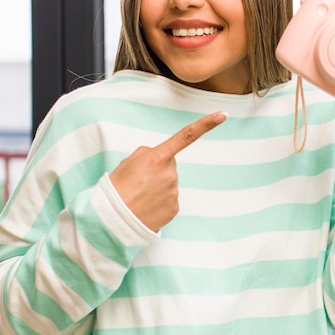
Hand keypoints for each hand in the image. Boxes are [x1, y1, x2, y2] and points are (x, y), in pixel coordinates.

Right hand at [109, 111, 227, 230]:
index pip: (186, 136)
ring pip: (168, 184)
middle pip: (169, 166)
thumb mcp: (129, 161)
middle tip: (138, 182)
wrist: (112, 220)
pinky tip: (145, 206)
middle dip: (157, 171)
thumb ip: (149, 154)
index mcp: (158, 157)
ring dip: (157, 187)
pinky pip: (169, 200)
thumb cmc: (117, 187)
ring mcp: (174, 192)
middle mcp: (170, 173)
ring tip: (139, 195)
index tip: (222, 115)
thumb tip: (160, 160)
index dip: (205, 124)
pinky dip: (158, 202)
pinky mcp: (174, 208)